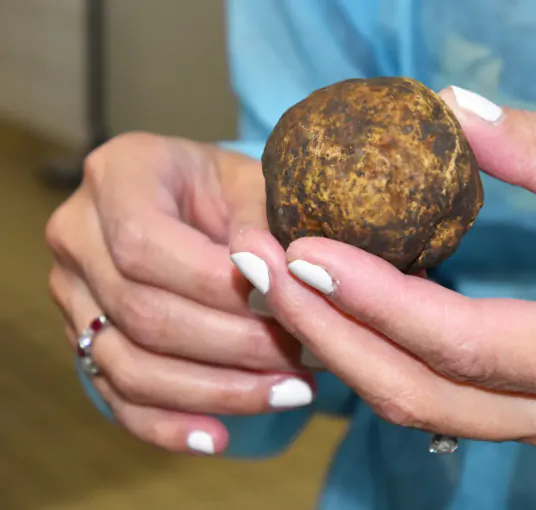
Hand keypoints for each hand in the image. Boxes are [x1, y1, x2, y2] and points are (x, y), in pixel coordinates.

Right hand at [46, 133, 314, 454]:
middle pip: (143, 312)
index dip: (216, 285)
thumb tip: (272, 272)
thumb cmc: (232, 192)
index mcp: (119, 174)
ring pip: (131, 364)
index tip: (287, 306)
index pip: (145, 243)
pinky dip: (169, 425)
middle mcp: (79, 234)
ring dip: (218, 390)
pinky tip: (219, 438)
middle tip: (308, 358)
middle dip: (235, 345)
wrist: (196, 206)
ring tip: (292, 393)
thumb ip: (260, 225)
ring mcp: (73, 293)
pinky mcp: (84, 341)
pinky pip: (117, 397)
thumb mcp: (254, 185)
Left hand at [230, 88, 535, 461]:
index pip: (474, 345)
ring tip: (282, 292)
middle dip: (336, 335)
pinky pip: (444, 405)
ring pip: (426, 411)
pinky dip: (385, 362)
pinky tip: (341, 317)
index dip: (383, 303)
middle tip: (263, 272)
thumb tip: (453, 115)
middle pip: (429, 394)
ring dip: (348, 353)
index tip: (306, 255)